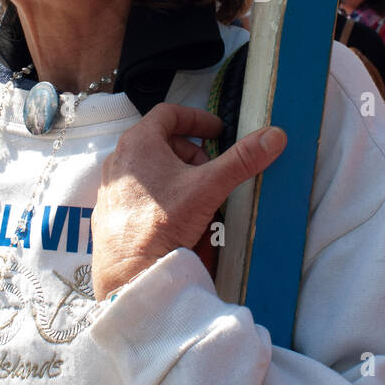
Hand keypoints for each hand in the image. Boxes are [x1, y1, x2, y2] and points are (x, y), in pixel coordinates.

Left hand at [92, 104, 287, 300]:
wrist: (130, 272)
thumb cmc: (163, 222)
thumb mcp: (209, 187)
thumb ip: (242, 159)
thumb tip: (274, 136)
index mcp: (139, 142)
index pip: (169, 113)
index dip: (197, 118)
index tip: (218, 131)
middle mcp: (119, 158)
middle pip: (161, 141)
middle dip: (192, 153)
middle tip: (211, 172)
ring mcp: (111, 186)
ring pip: (150, 167)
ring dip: (177, 174)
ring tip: (195, 196)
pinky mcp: (110, 210)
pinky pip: (139, 191)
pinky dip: (160, 194)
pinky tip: (174, 214)